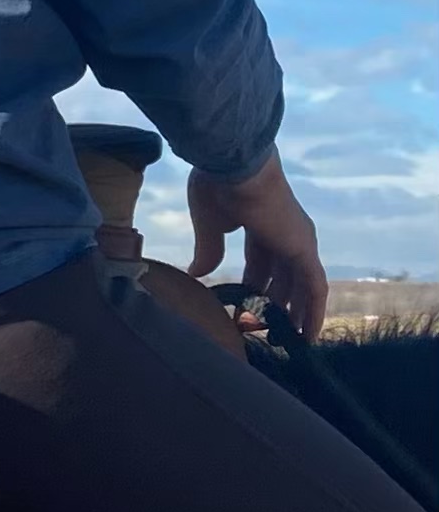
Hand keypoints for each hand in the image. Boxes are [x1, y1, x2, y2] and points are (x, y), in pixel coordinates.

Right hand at [187, 151, 327, 341]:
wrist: (235, 168)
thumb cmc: (219, 187)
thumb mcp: (209, 224)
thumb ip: (209, 250)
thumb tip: (198, 273)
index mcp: (261, 222)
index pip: (262, 261)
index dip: (253, 287)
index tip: (241, 309)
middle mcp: (284, 232)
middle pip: (283, 276)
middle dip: (275, 304)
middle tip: (265, 332)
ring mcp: (298, 241)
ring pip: (302, 285)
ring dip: (296, 313)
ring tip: (290, 343)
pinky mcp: (304, 251)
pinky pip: (315, 288)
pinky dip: (313, 312)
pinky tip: (307, 336)